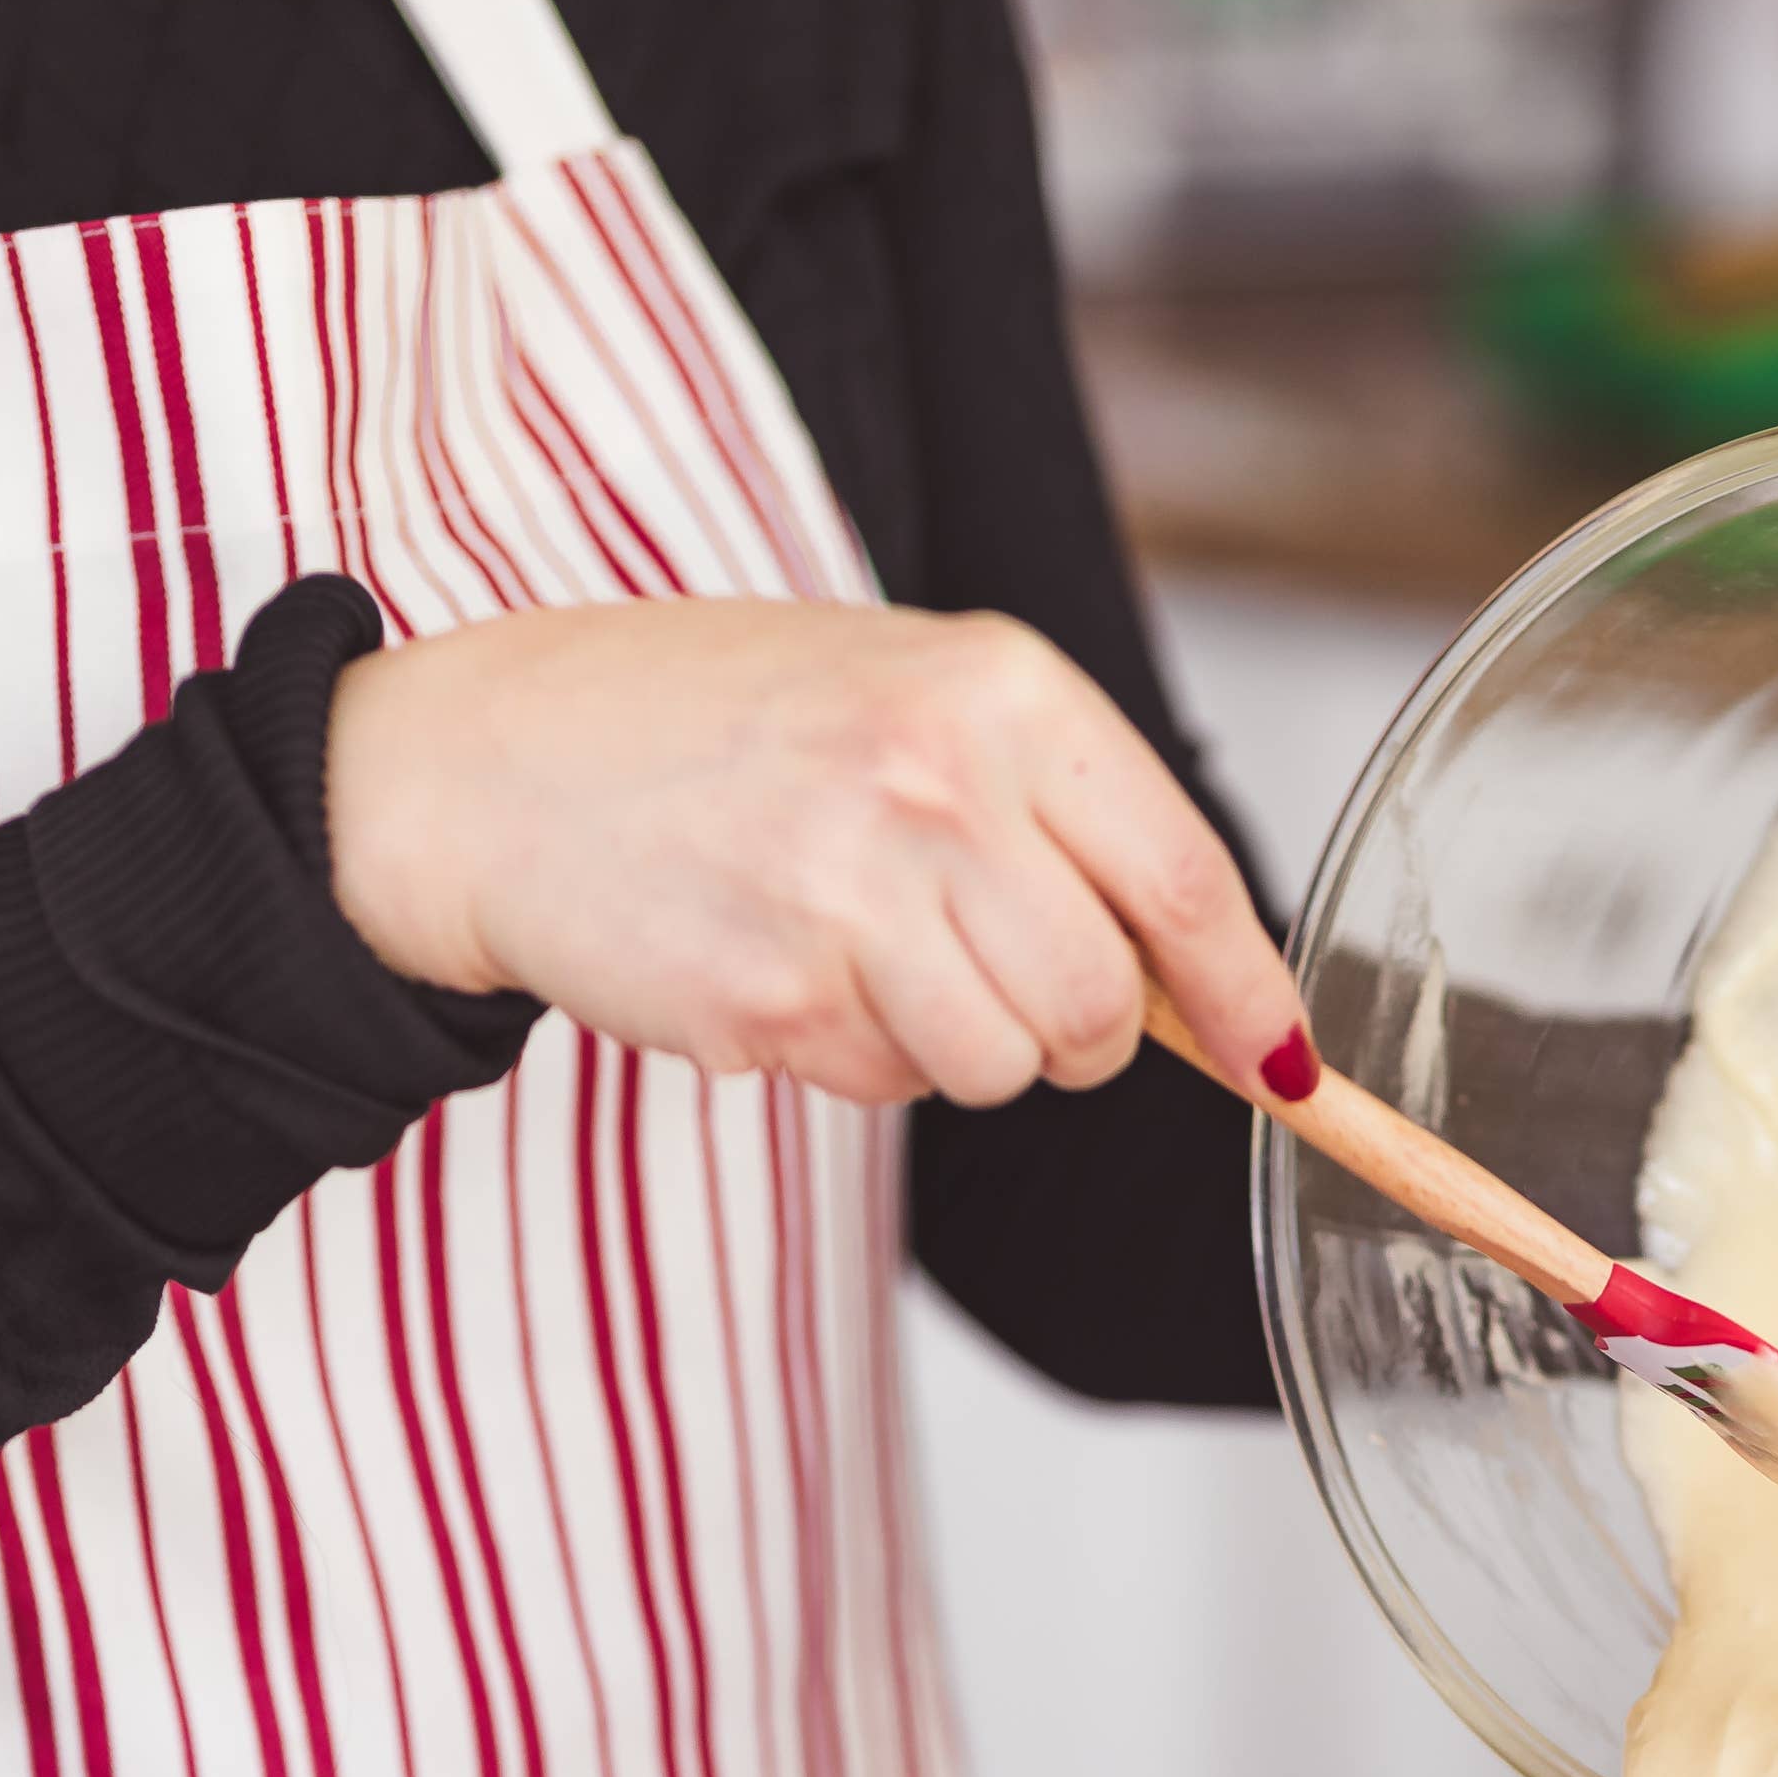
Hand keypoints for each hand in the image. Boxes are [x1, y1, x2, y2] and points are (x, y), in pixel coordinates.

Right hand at [323, 595, 1310, 1111]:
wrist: (495, 763)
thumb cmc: (710, 727)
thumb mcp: (904, 698)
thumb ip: (1052, 814)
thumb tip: (1196, 978)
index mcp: (993, 691)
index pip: (1180, 876)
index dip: (1245, 992)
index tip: (1282, 1062)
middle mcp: (934, 784)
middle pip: (1098, 1007)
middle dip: (1069, 1035)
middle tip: (983, 978)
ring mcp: (851, 895)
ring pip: (1002, 1065)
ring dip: (950, 1047)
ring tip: (854, 948)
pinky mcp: (775, 997)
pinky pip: (884, 1085)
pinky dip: (849, 1056)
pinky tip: (777, 964)